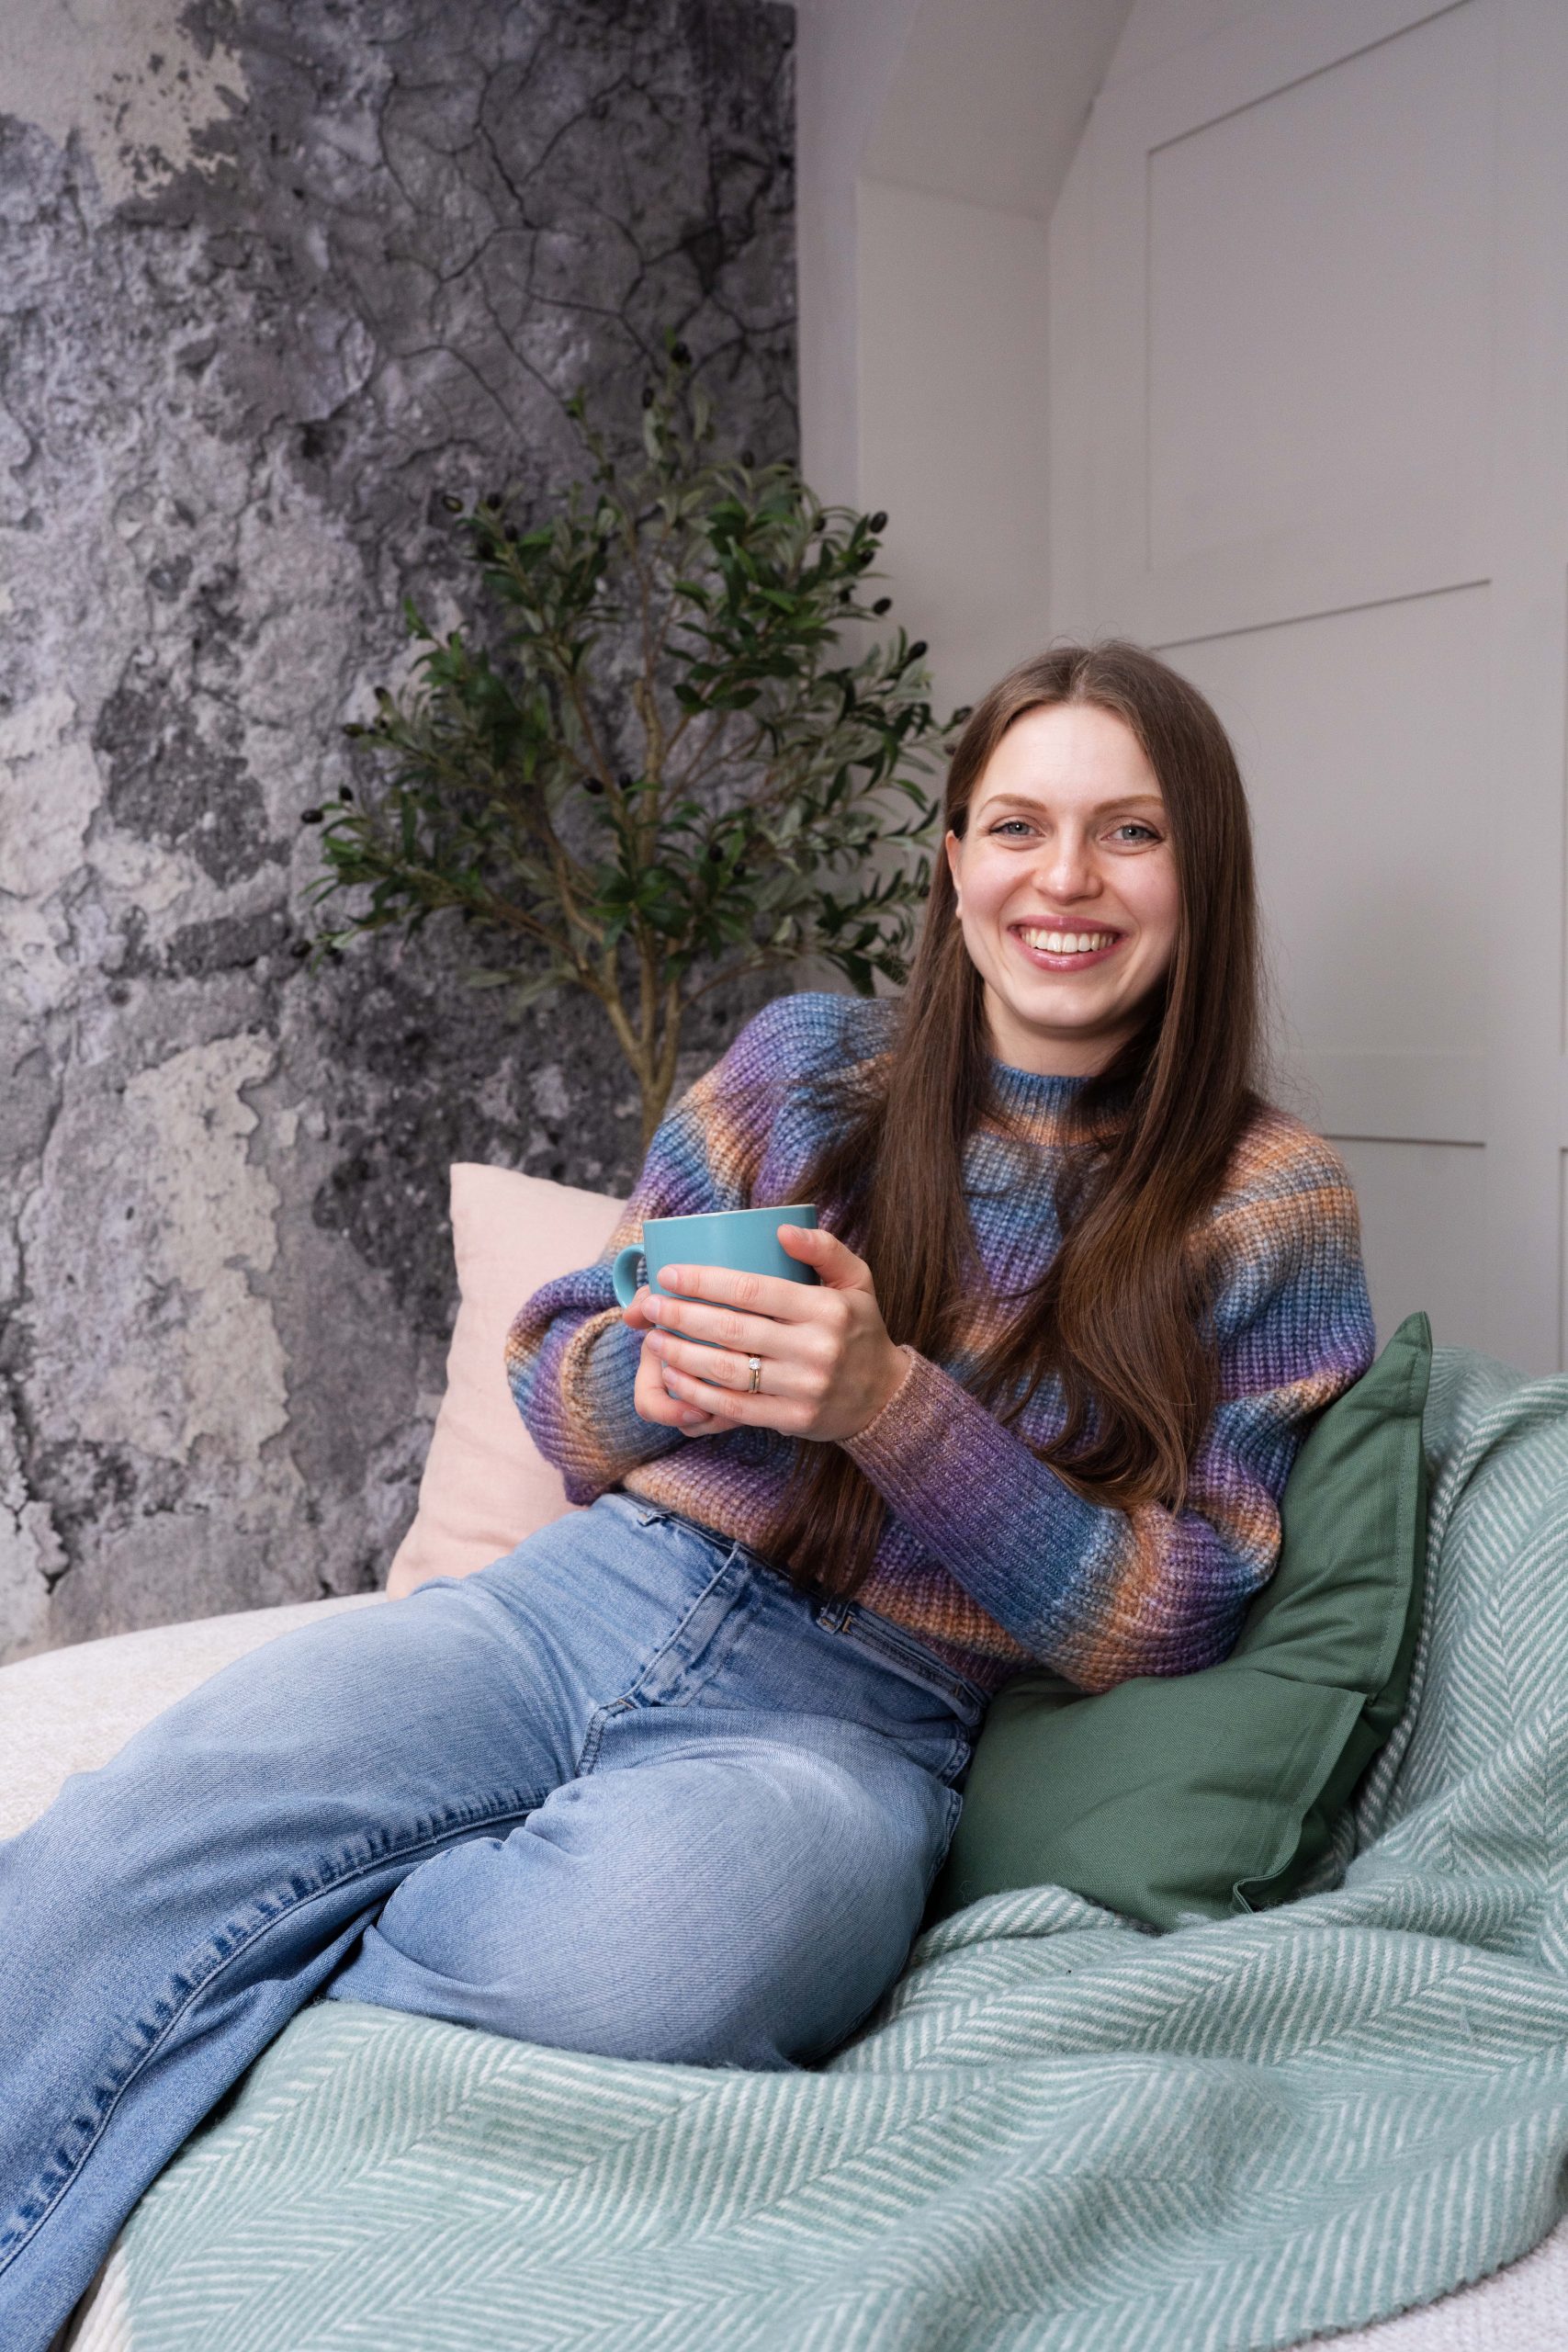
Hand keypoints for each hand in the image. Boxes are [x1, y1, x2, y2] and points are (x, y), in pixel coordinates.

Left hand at [623, 1223, 909, 1442]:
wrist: (883, 1395)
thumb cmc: (859, 1329)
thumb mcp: (857, 1280)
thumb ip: (825, 1249)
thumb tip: (782, 1228)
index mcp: (825, 1309)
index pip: (753, 1290)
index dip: (704, 1282)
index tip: (669, 1274)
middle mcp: (816, 1348)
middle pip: (732, 1330)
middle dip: (682, 1316)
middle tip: (651, 1307)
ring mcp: (804, 1387)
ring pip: (728, 1371)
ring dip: (682, 1356)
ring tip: (654, 1341)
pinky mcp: (793, 1418)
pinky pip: (735, 1407)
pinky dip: (699, 1393)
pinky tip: (674, 1378)